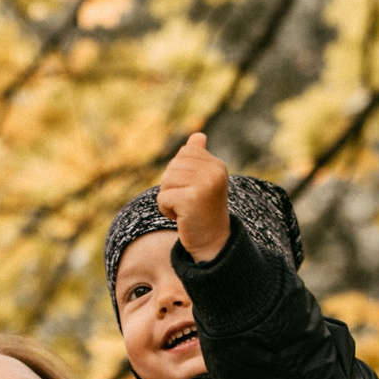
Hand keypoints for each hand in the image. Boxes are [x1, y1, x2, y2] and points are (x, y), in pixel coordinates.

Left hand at [156, 131, 231, 260]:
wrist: (212, 242)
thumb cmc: (204, 210)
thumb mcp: (203, 181)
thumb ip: (199, 158)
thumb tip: (197, 135)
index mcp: (217, 165)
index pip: (183, 153)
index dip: (180, 173)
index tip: (195, 190)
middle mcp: (214, 172)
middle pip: (172, 167)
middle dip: (173, 187)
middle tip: (190, 203)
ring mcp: (204, 185)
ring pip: (165, 181)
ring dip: (169, 199)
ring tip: (186, 209)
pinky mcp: (191, 199)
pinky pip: (162, 197)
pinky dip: (166, 210)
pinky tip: (182, 218)